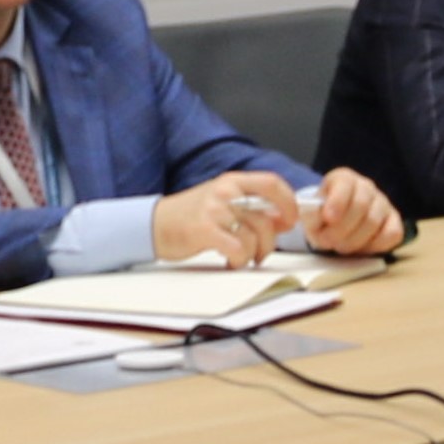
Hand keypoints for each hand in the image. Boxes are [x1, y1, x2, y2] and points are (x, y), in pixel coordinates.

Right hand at [152, 173, 298, 267]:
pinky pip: (237, 248)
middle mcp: (225, 191)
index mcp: (232, 181)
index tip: (290, 221)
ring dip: (253, 255)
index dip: (288, 203)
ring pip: (254, 236)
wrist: (154, 224)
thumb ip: (250, 206)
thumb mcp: (222, 201)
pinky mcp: (204, 230)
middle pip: (266, 219)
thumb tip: (281, 219)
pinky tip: (230, 261)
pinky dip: (239, 260)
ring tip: (241, 258)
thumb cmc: (191, 216)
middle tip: (262, 252)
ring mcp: (214, 210)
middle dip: (270, 242)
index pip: (272, 183)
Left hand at [303, 168, 403, 255]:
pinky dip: (376, 245)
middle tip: (329, 242)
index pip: (345, 184)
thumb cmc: (322, 218)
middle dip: (342, 229)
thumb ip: (312, 214)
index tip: (328, 218)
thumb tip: (321, 215)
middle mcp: (366, 187)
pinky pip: (392, 234)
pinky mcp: (394, 221)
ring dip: (355, 240)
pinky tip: (361, 248)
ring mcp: (382, 203)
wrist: (333, 225)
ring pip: (374, 221)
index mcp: (343, 179)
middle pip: (361, 205)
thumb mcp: (310, 214)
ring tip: (341, 246)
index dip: (338, 201)